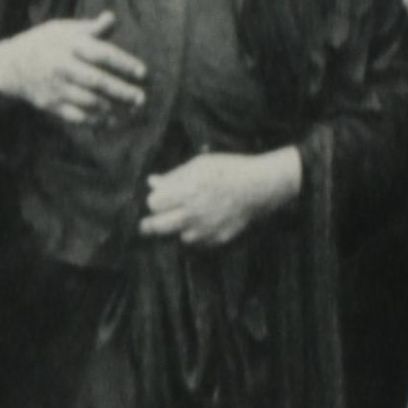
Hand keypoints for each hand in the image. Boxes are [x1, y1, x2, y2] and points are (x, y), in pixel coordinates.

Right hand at [0, 11, 148, 128]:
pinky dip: (94, 120)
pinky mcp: (51, 104)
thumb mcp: (63, 29)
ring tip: (131, 109)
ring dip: (111, 107)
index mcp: (69, 44)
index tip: (142, 72)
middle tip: (141, 97)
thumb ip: (90, 28)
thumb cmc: (44, 42)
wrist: (10, 65)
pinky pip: (75, 116)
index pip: (100, 54)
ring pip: (87, 101)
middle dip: (120, 91)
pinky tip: (111, 121)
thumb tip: (112, 17)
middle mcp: (62, 66)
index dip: (123, 63)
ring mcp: (56, 87)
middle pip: (96, 81)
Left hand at [140, 148, 302, 247]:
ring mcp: (206, 228)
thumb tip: (152, 182)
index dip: (154, 201)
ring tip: (185, 219)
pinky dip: (196, 235)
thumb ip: (174, 176)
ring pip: (178, 237)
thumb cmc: (229, 169)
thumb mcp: (200, 165)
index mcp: (187, 191)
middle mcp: (193, 213)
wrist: (261, 186)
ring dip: (178, 229)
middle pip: (158, 227)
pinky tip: (202, 223)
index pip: (154, 204)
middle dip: (150, 224)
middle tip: (146, 224)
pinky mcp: (218, 239)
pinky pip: (198, 243)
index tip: (158, 199)